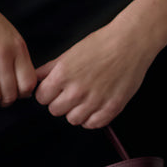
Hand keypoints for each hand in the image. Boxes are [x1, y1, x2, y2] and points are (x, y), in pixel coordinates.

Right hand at [0, 0, 36, 121]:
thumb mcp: (8, 32)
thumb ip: (16, 54)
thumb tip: (22, 82)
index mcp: (17, 46)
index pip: (28, 83)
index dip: (23, 94)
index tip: (16, 94)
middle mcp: (2, 55)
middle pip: (11, 93)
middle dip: (7, 102)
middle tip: (1, 101)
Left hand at [33, 21, 155, 129]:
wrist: (130, 42)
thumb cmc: (101, 43)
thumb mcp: (70, 53)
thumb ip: (50, 68)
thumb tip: (36, 79)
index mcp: (63, 74)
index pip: (41, 97)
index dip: (47, 92)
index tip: (55, 89)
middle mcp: (77, 90)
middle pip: (55, 110)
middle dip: (60, 101)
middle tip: (71, 92)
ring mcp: (95, 101)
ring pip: (73, 119)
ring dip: (76, 111)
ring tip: (84, 98)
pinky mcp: (111, 108)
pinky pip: (93, 124)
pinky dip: (92, 118)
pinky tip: (95, 105)